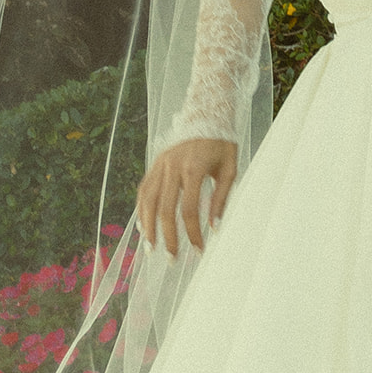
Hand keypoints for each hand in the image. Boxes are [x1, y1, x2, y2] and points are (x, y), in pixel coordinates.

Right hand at [136, 137, 237, 256]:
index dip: (193, 232)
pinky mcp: (155, 163)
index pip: (189, 209)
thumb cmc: (222, 143)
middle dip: (168, 237)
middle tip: (171, 259)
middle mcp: (172, 167)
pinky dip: (142, 210)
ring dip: (148, 227)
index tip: (199, 249)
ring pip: (148, 200)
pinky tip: (143, 227)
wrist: (206, 113)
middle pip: (164, 209)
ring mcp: (160, 164)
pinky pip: (144, 190)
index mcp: (193, 168)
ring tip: (150, 248)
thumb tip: (214, 227)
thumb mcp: (230, 170)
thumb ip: (220, 199)